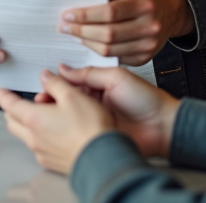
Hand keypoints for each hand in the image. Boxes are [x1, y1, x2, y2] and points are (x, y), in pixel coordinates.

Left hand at [0, 70, 113, 174]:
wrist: (104, 158)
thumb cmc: (89, 127)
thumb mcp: (73, 96)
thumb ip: (56, 84)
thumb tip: (46, 76)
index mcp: (33, 119)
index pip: (10, 105)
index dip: (3, 96)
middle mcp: (33, 138)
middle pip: (13, 122)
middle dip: (13, 110)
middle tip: (21, 101)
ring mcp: (42, 153)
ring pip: (26, 135)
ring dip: (28, 124)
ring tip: (46, 114)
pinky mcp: (52, 162)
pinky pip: (39, 147)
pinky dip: (40, 137)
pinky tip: (55, 132)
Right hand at [37, 65, 179, 158]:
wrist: (164, 127)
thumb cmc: (147, 100)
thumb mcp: (116, 78)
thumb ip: (90, 74)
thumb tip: (64, 70)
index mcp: (99, 87)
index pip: (72, 84)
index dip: (57, 84)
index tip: (43, 84)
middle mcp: (96, 103)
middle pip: (68, 101)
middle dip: (52, 101)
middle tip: (40, 101)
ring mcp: (97, 121)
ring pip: (71, 118)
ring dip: (57, 116)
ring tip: (45, 114)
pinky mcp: (99, 136)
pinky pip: (79, 133)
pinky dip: (67, 132)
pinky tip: (59, 130)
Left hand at [61, 0, 192, 65]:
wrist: (172, 13)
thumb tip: (78, 7)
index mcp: (143, 4)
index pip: (109, 12)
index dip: (85, 15)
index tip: (68, 15)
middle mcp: (148, 26)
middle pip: (108, 34)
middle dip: (81, 31)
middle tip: (65, 27)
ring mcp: (148, 44)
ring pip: (110, 50)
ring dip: (87, 44)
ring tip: (74, 35)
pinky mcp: (145, 57)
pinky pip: (116, 59)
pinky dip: (99, 53)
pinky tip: (89, 44)